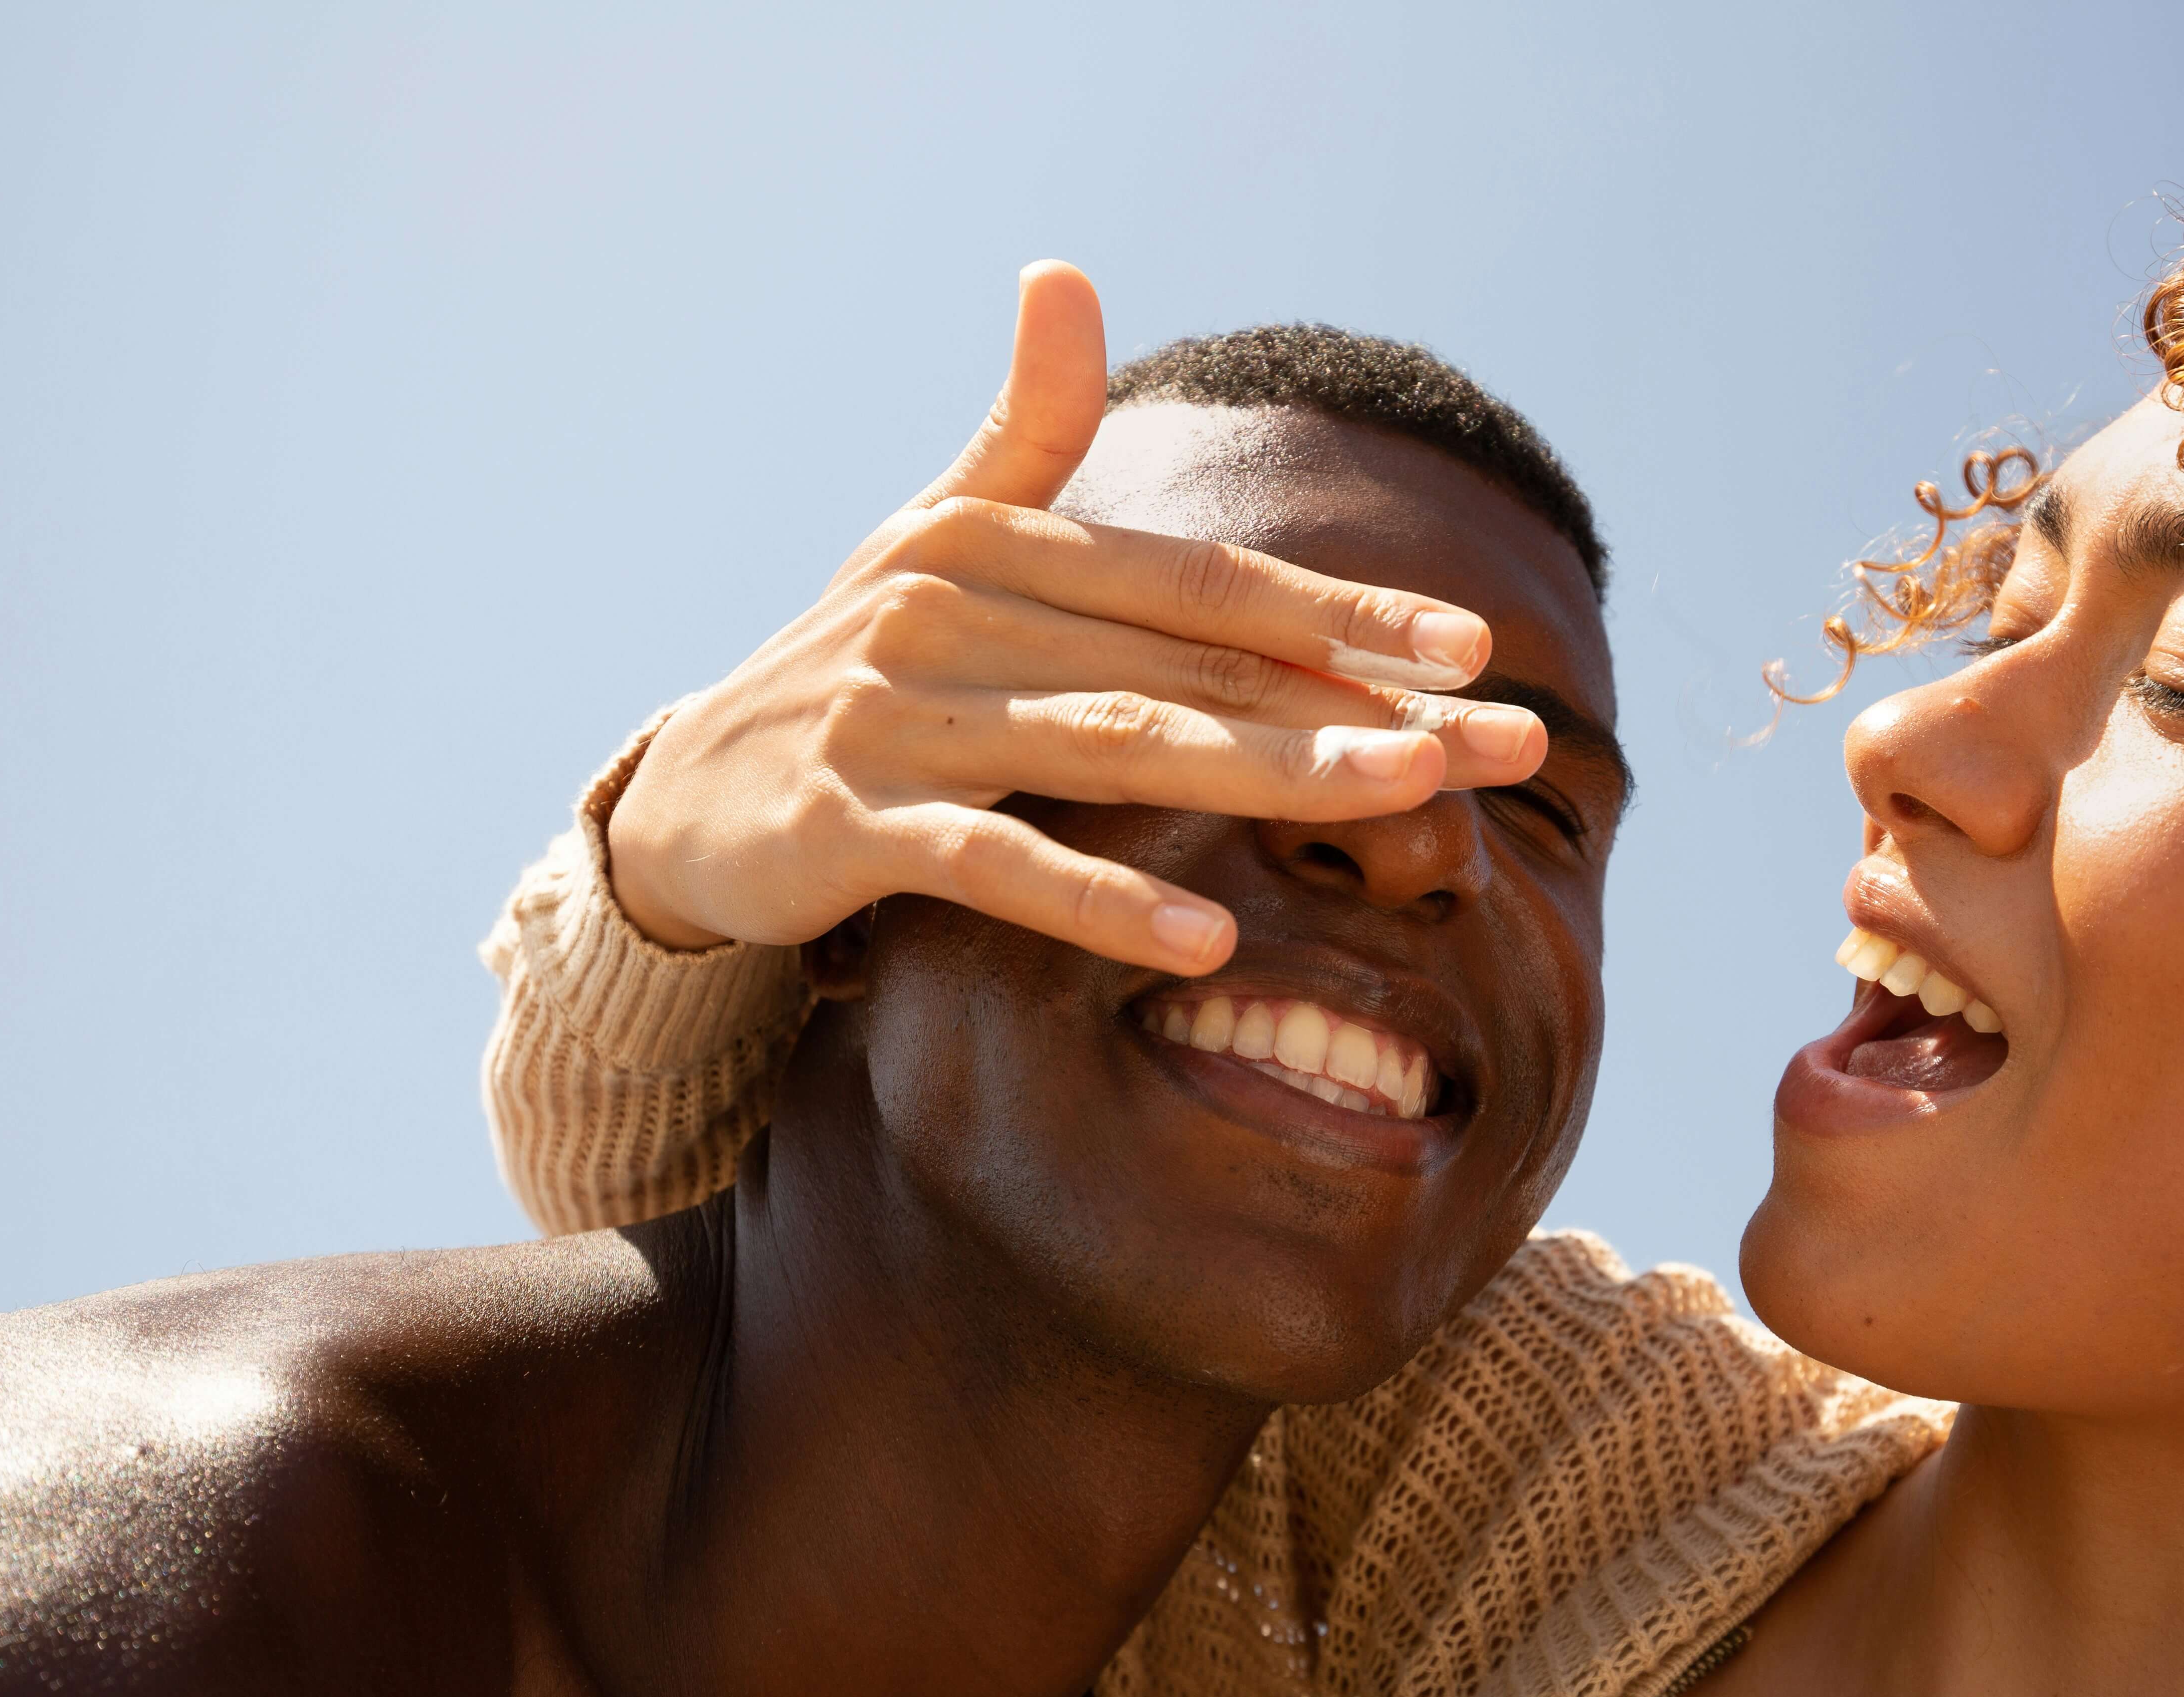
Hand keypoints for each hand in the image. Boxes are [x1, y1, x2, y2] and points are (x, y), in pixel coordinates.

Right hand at [605, 261, 1545, 970]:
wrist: (685, 799)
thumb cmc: (847, 665)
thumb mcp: (933, 538)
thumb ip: (1021, 426)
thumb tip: (1064, 271)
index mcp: (994, 546)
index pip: (1205, 582)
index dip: (1343, 609)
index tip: (1471, 646)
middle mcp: (950, 614)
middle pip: (1192, 662)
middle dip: (1357, 703)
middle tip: (1498, 742)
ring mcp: (897, 718)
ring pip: (1116, 745)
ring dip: (1270, 771)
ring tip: (1403, 796)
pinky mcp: (849, 823)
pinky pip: (996, 864)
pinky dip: (1101, 901)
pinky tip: (1208, 939)